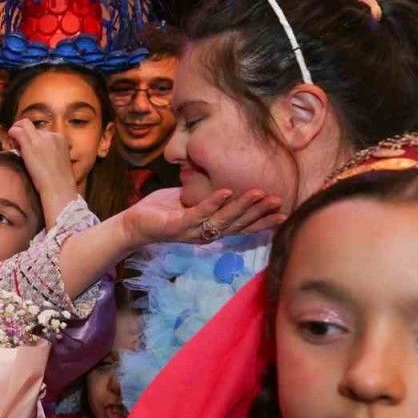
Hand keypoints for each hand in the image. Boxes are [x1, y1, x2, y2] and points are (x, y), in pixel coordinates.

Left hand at [5, 119, 77, 227]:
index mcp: (60, 139)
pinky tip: (11, 142)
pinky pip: (17, 130)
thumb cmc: (59, 182)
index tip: (29, 147)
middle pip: (34, 128)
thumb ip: (51, 154)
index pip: (43, 132)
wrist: (58, 188)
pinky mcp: (30, 144)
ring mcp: (40, 138)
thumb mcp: (59, 163)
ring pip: (24, 125)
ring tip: (14, 144)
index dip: (34, 138)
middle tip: (19, 147)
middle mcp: (51, 135)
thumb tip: (39, 154)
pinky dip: (12, 133)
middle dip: (25, 135)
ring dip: (17, 131)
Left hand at [121, 187, 284, 248]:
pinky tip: (226, 192)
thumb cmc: (162, 211)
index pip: (241, 226)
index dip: (262, 221)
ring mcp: (192, 230)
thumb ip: (208, 196)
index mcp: (211, 228)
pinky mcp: (177, 225)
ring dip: (242, 205)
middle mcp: (205, 233)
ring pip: (222, 219)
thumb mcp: (190, 201)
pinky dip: (213, 202)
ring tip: (259, 193)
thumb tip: (227, 183)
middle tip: (279, 201)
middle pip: (237, 224)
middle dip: (259, 212)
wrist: (133, 223)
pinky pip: (198, 214)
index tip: (284, 213)